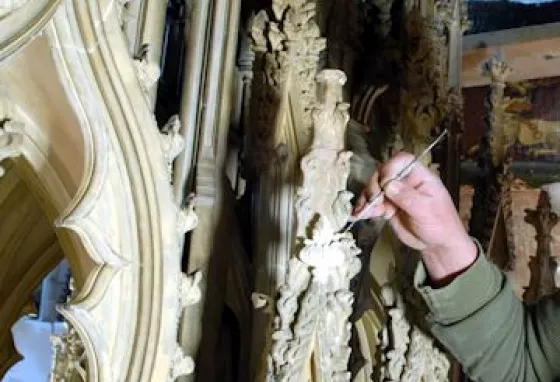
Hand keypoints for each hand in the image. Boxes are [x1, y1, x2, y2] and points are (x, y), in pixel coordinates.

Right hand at [353, 152, 476, 284]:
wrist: (437, 244)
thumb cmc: (440, 224)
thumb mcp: (426, 210)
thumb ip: (407, 197)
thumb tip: (388, 184)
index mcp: (419, 176)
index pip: (403, 160)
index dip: (390, 167)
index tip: (384, 183)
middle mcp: (405, 182)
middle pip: (383, 173)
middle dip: (374, 185)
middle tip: (374, 200)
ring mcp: (395, 194)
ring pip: (374, 188)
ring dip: (366, 198)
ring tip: (365, 211)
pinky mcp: (387, 206)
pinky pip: (372, 203)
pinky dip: (364, 208)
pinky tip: (359, 214)